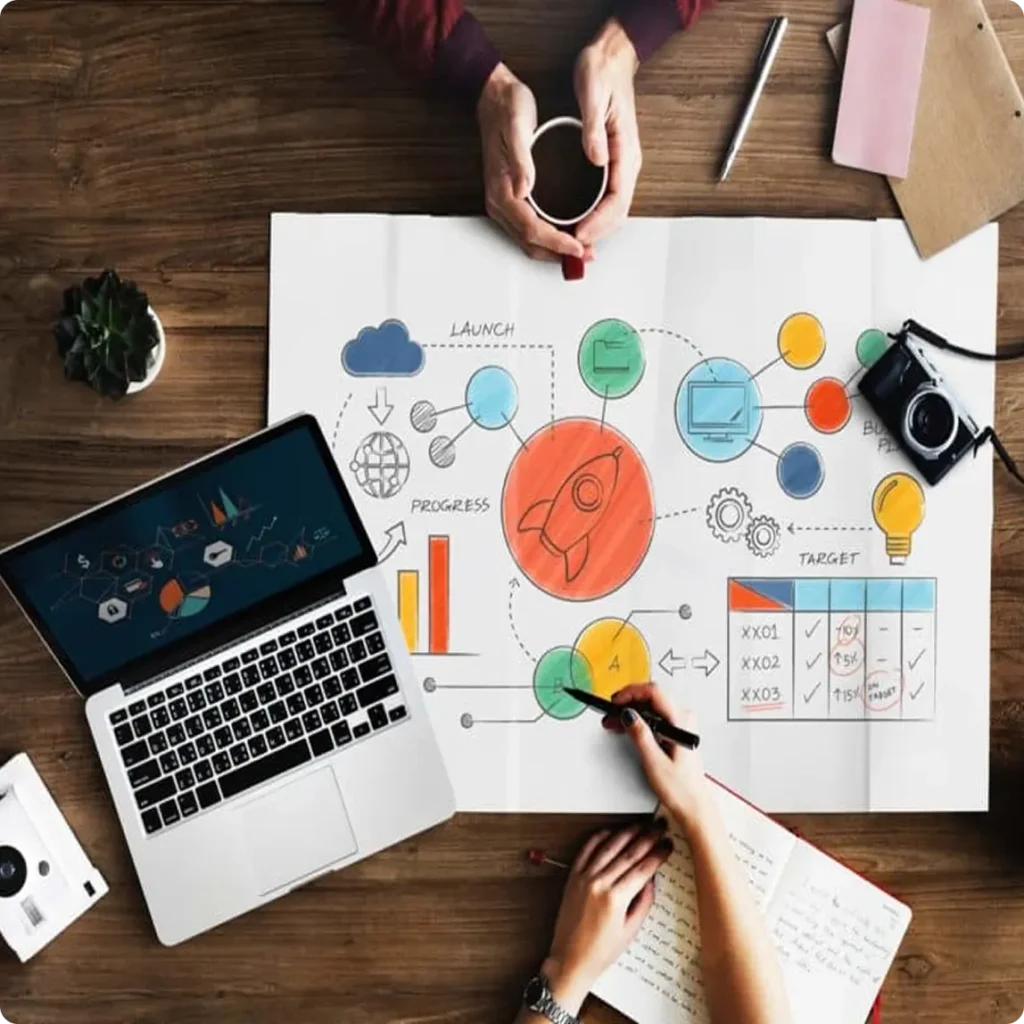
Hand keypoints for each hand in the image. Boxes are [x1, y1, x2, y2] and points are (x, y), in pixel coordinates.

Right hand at [477, 63, 585, 262]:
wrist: (493, 97)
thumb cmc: (507, 109)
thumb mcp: (518, 127)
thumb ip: (521, 161)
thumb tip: (524, 190)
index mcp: (502, 191)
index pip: (532, 229)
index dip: (557, 242)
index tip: (578, 246)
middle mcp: (500, 202)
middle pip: (530, 243)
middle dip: (558, 253)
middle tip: (586, 256)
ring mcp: (504, 202)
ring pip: (529, 240)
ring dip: (554, 250)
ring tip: (580, 251)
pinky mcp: (511, 198)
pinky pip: (528, 229)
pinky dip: (548, 239)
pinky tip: (565, 235)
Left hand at [540, 823, 672, 1012]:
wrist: (570, 959)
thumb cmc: (600, 951)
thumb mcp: (630, 930)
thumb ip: (643, 902)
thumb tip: (651, 879)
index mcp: (615, 899)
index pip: (643, 869)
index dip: (658, 854)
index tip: (667, 845)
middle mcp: (599, 883)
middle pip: (628, 853)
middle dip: (647, 838)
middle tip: (659, 828)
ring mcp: (584, 877)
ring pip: (608, 847)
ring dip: (626, 833)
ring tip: (640, 825)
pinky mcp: (572, 877)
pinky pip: (586, 850)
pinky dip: (599, 838)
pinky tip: (610, 831)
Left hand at [573, 18, 640, 248]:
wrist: (612, 58)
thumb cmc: (602, 72)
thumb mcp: (593, 94)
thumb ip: (594, 129)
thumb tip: (597, 159)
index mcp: (626, 150)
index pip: (617, 200)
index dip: (598, 223)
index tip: (578, 235)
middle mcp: (628, 162)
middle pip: (617, 213)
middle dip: (596, 235)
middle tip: (571, 250)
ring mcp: (621, 165)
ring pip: (613, 211)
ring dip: (595, 231)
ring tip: (572, 244)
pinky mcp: (613, 164)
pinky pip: (607, 201)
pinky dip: (594, 218)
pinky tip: (577, 223)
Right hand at [602, 684, 710, 829]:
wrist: (694, 806)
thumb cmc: (681, 789)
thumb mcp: (655, 763)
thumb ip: (641, 736)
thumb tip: (628, 715)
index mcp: (681, 723)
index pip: (654, 693)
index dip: (631, 693)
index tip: (615, 701)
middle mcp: (683, 720)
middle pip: (651, 698)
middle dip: (627, 703)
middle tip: (609, 713)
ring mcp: (680, 725)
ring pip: (651, 707)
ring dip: (631, 712)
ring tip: (613, 722)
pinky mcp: (676, 732)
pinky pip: (655, 717)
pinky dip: (638, 720)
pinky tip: (626, 727)